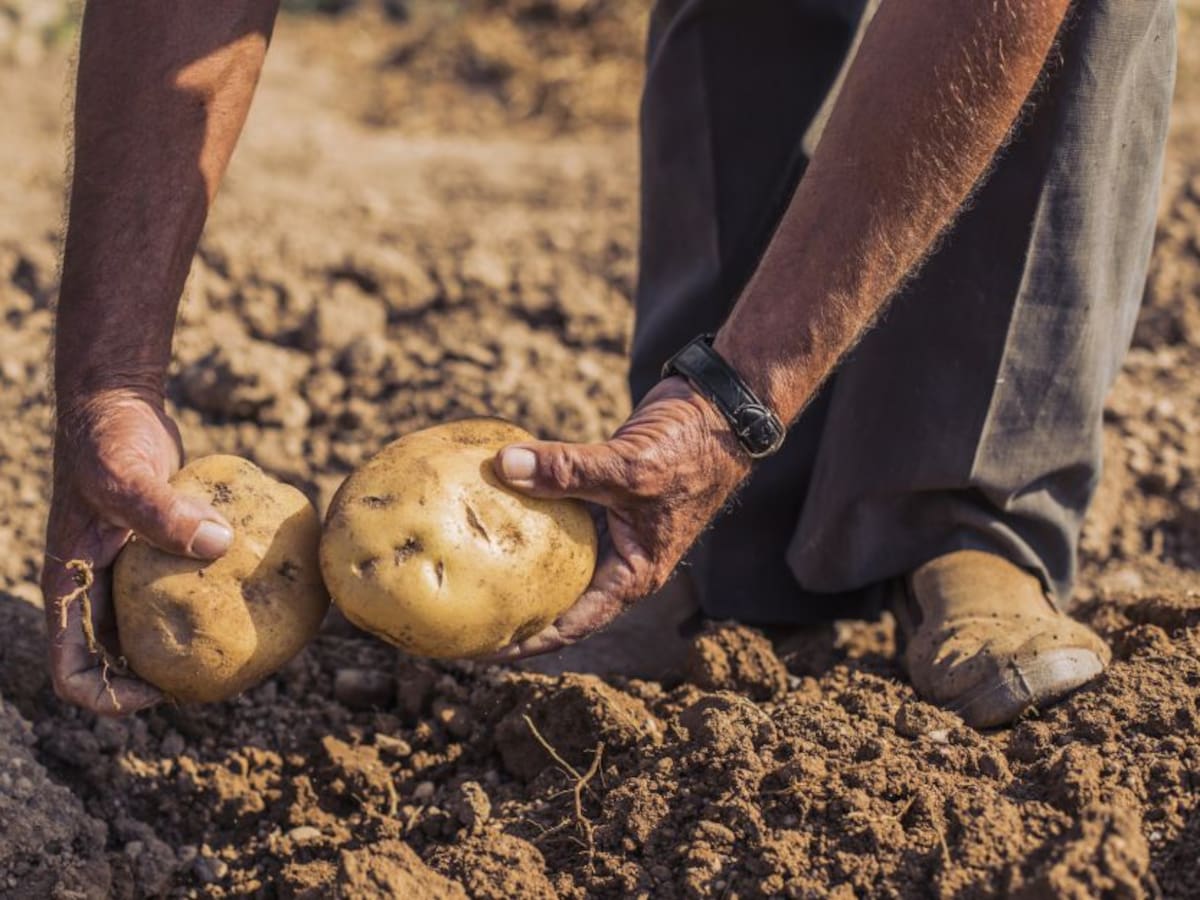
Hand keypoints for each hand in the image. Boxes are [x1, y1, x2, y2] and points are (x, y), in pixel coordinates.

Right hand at [42, 388, 233, 714]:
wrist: (117, 403)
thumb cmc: (108, 440)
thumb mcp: (125, 476)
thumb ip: (163, 512)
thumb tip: (220, 544)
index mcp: (71, 584)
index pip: (72, 667)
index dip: (108, 695)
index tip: (158, 691)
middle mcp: (94, 585)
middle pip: (118, 659)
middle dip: (157, 679)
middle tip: (215, 679)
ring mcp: (125, 569)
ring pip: (150, 625)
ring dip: (184, 641)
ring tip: (240, 646)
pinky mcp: (157, 548)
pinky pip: (180, 585)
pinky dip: (207, 594)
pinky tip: (254, 592)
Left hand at [487, 377, 751, 660]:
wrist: (717, 409)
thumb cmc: (690, 450)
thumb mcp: (629, 467)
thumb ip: (567, 469)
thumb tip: (504, 466)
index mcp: (633, 575)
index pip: (571, 625)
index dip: (525, 643)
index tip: (480, 651)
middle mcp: (618, 560)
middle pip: (556, 599)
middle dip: (511, 611)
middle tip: (460, 617)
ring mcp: (608, 529)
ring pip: (552, 557)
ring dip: (513, 563)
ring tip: (463, 570)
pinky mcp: (599, 497)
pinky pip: (554, 514)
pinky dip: (525, 514)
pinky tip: (486, 507)